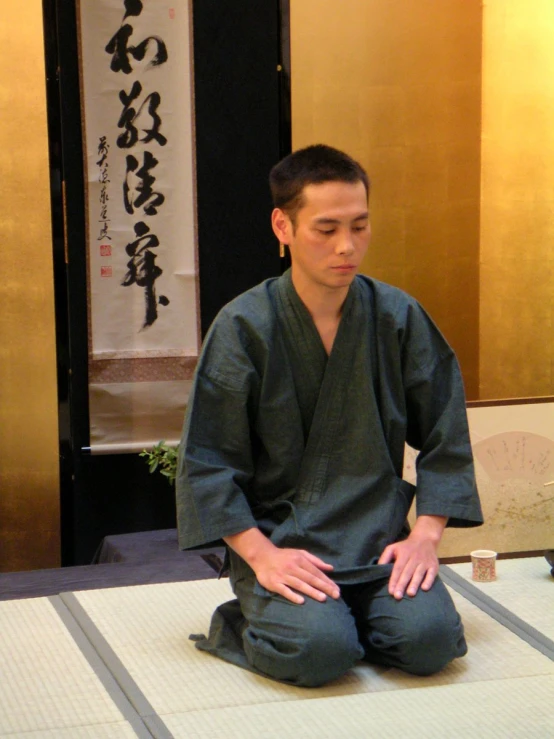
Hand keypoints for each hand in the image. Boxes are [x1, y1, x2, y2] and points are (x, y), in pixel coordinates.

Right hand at [224, 527, 339, 604]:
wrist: (262, 556)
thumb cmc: (284, 556)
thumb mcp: (300, 554)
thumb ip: (315, 561)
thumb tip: (331, 568)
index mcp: (300, 560)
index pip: (316, 572)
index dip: (327, 581)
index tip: (337, 589)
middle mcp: (293, 567)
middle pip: (310, 578)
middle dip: (324, 587)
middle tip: (336, 595)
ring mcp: (283, 576)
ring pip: (300, 584)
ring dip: (312, 591)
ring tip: (323, 598)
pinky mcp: (274, 583)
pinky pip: (285, 590)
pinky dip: (293, 595)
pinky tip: (301, 601)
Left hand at [378, 515, 446, 599]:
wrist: (425, 539)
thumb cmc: (406, 547)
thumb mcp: (393, 547)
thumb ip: (385, 557)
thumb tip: (378, 568)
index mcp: (403, 554)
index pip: (398, 568)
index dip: (394, 580)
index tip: (390, 591)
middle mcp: (414, 557)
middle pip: (407, 572)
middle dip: (402, 584)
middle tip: (397, 596)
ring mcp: (425, 561)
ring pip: (419, 573)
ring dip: (414, 584)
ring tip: (410, 594)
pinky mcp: (434, 565)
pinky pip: (432, 573)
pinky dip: (429, 580)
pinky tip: (424, 588)